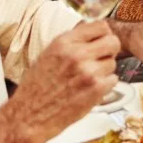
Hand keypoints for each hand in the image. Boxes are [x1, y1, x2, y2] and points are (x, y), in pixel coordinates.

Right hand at [12, 21, 119, 142]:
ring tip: (87, 80)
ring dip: (105, 71)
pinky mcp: (96, 88)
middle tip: (100, 60)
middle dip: (109, 51)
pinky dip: (105, 86)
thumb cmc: (36, 88)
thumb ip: (70, 41)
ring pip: (113, 63)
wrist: (29, 116)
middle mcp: (77, 54)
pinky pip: (113, 80)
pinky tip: (89, 90)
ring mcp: (88, 71)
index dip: (104, 34)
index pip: (100, 26)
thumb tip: (87, 26)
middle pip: (113, 42)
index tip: (101, 41)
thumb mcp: (48, 55)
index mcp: (64, 42)